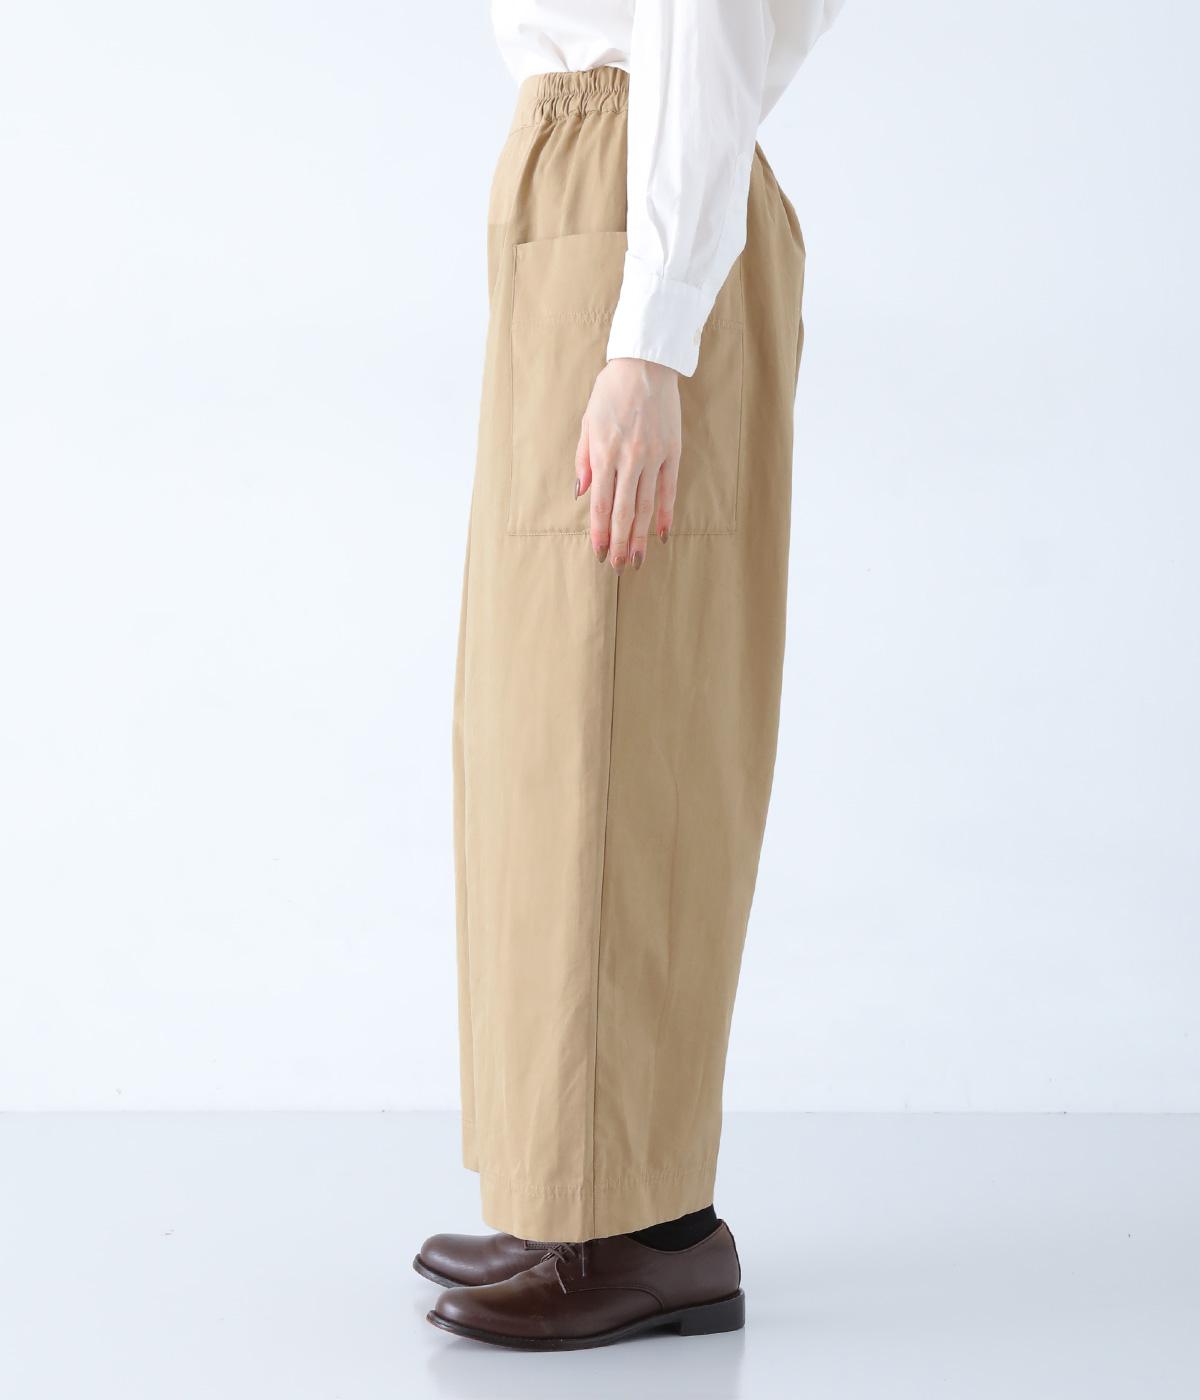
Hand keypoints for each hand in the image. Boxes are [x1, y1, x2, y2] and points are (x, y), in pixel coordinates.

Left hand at [575, 358, 680, 571]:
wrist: (645, 364)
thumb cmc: (610, 391)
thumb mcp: (587, 422)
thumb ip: (584, 460)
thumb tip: (582, 493)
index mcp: (604, 453)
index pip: (600, 504)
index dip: (598, 532)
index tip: (598, 553)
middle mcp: (629, 459)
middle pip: (623, 512)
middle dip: (619, 543)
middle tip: (617, 567)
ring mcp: (653, 457)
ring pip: (646, 506)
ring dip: (640, 536)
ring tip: (637, 560)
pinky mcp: (672, 452)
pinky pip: (669, 490)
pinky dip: (665, 514)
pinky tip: (661, 534)